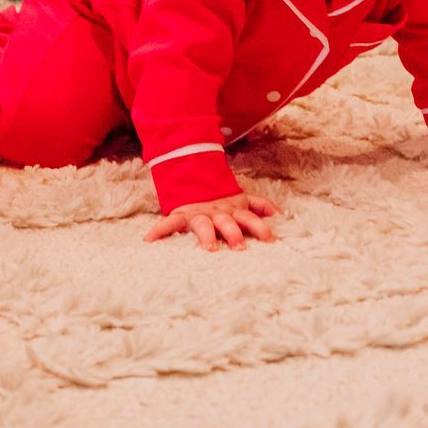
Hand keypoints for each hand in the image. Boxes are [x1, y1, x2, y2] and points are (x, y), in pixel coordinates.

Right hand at [144, 191, 279, 250]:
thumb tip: (278, 213)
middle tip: (239, 247)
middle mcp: (216, 214)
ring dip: (207, 236)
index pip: (248, 217)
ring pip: (204, 225)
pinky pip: (168, 223)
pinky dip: (159, 230)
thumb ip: (258, 204)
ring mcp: (198, 215)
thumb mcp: (240, 199)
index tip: (268, 238)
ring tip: (209, 248)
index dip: (258, 226)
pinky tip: (149, 239)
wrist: (193, 178)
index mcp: (232, 210)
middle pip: (227, 222)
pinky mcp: (181, 217)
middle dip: (234, 233)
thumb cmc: (220, 200)